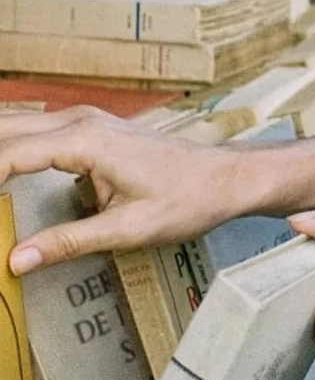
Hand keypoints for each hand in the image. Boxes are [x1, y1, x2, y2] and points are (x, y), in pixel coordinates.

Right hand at [1, 109, 314, 274]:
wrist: (227, 178)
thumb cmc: (188, 201)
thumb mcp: (128, 230)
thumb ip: (69, 242)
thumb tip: (17, 259)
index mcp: (83, 140)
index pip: (8, 155)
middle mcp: (78, 120)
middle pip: (3, 130)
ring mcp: (83, 120)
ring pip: (15, 126)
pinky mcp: (90, 130)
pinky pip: (36, 132)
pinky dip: (13, 153)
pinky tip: (7, 185)